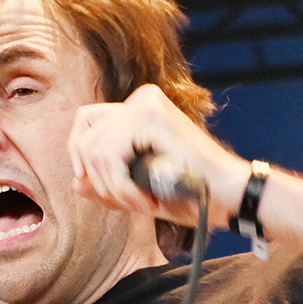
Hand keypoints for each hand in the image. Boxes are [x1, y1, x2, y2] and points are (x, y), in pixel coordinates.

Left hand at [67, 84, 248, 229]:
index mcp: (138, 109)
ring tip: (141, 205)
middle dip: (98, 179)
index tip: (100, 188)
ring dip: (113, 189)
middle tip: (128, 203)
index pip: (85, 123)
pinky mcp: (150, 116)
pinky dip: (122, 188)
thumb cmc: (189, 194)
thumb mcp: (137, 191)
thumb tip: (75, 182)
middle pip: (84, 136)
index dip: (81, 156)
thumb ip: (107, 184)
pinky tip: (147, 202)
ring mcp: (146, 103)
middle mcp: (141, 98)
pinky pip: (110, 157)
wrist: (227, 197)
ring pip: (94, 151)